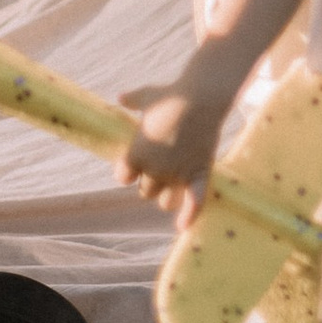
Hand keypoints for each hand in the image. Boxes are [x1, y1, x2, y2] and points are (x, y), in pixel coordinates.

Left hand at [118, 81, 227, 224]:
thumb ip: (132, 100)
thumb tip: (120, 97)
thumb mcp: (147, 97)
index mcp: (137, 153)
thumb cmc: (171, 96)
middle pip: (145, 192)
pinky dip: (190, 216)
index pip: (123, 177)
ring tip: (172, 188)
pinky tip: (182, 226)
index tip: (132, 166)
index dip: (127, 172)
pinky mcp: (199, 174)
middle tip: (157, 171)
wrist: (201, 98)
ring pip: (166, 202)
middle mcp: (155, 168)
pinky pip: (195, 203)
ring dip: (167, 197)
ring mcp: (177, 174)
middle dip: (149, 183)